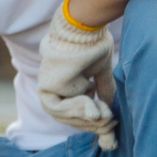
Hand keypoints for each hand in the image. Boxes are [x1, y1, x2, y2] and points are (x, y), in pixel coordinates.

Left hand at [37, 9, 118, 151]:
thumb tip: (109, 114)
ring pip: (63, 116)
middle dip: (91, 125)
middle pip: (68, 117)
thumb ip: (103, 92)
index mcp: (63, 84)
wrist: (86, 28)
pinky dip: (79, 112)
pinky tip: (94, 110)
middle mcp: (52, 86)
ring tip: (105, 117)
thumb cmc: (93, 45)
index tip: (110, 128)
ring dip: (85, 120)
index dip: (91, 124)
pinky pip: (61, 108)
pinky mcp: (46, 84)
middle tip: (110, 125)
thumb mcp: (100, 73)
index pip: (73, 113)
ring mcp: (47, 85)